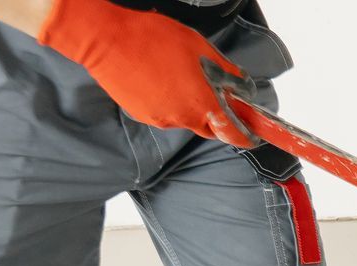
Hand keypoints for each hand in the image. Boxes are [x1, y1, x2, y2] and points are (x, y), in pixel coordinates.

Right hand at [37, 0, 253, 145]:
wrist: (105, 40)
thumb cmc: (152, 37)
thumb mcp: (198, 45)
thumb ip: (224, 69)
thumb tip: (241, 83)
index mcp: (201, 103)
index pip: (231, 132)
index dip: (244, 136)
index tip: (251, 137)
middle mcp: (182, 118)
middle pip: (207, 127)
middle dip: (215, 117)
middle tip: (212, 96)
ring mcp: (160, 119)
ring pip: (183, 118)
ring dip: (187, 104)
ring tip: (176, 75)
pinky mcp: (141, 115)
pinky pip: (163, 112)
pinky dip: (167, 101)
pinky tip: (158, 79)